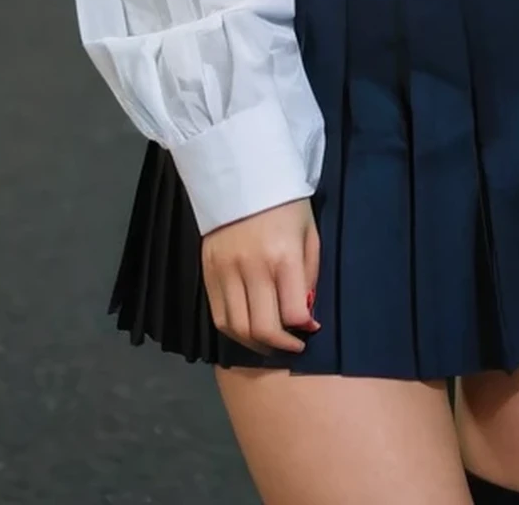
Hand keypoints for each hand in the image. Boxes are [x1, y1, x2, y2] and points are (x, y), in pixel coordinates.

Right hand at [200, 197, 321, 354]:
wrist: (243, 173)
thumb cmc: (286, 204)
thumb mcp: (309, 233)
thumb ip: (309, 275)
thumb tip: (306, 314)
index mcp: (283, 256)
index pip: (293, 313)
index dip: (304, 328)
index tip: (310, 328)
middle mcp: (252, 267)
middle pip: (264, 328)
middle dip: (282, 346)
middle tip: (293, 346)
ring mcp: (225, 271)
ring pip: (238, 329)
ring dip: (256, 345)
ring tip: (271, 343)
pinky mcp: (208, 271)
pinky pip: (218, 316)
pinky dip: (234, 332)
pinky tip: (248, 330)